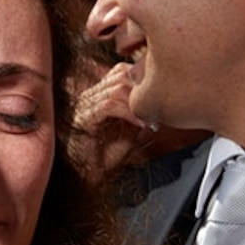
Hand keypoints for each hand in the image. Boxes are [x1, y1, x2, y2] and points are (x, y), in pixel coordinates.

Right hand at [75, 61, 153, 178]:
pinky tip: (140, 125)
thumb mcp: (131, 125)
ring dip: (138, 103)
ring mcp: (84, 106)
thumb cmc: (110, 153)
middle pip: (121, 75)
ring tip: (149, 118)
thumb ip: (140, 107)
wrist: (93, 173)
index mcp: (98, 93)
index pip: (121, 70)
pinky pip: (110, 106)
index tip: (158, 96)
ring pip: (117, 89)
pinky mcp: (83, 119)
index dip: (142, 79)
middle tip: (156, 108)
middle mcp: (89, 96)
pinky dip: (130, 113)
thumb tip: (160, 95)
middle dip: (143, 90)